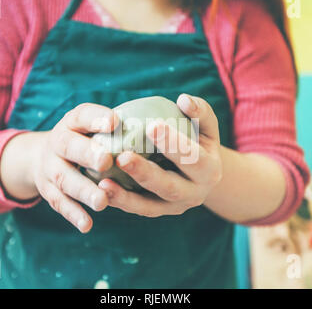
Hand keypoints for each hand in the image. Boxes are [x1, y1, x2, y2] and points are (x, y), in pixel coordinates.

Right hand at [1, 103, 118, 232]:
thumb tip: (155, 128)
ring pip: (65, 179)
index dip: (96, 118)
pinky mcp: (49, 190)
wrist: (40, 156)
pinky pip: (60, 203)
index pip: (82, 116)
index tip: (114, 122)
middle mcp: (57, 142)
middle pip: (68, 146)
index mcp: (72, 122)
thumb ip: (113, 127)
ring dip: (83, 190)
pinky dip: (73, 214)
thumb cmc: (81, 139)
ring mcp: (50, 167)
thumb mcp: (90, 125)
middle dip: (87, 154)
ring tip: (101, 200)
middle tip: (106, 161)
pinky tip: (87, 224)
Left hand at [98, 94, 222, 217]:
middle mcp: (195, 193)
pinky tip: (102, 189)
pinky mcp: (159, 212)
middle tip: (123, 156)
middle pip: (169, 186)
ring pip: (150, 206)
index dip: (173, 143)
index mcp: (210, 170)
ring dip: (126, 196)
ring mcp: (176, 207)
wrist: (202, 174)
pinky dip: (120, 201)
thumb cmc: (199, 140)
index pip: (193, 157)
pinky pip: (138, 209)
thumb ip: (200, 111)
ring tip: (103, 183)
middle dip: (145, 172)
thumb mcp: (206, 126)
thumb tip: (183, 100)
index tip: (151, 125)